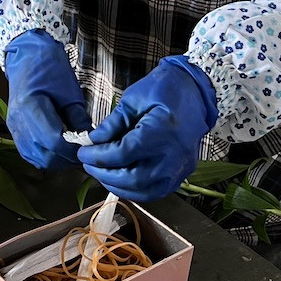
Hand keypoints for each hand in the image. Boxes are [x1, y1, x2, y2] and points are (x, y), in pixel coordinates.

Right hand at [3, 29, 91, 169]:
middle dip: (67, 157)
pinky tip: (58, 149)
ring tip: (72, 151)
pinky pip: (30, 154)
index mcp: (30, 107)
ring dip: (57, 160)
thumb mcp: (69, 91)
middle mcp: (17, 121)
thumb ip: (79, 119)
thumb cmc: (50, 68)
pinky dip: (46, 156)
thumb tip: (90, 141)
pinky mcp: (14, 130)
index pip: (53, 140)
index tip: (88, 146)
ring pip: (37, 158)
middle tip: (84, 150)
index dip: (73, 148)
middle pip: (44, 155)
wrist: (27, 56)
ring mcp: (13, 127)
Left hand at [76, 56, 217, 201]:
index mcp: (161, 132)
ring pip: (144, 190)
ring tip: (101, 172)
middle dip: (104, 174)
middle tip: (88, 163)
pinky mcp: (183, 173)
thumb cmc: (166, 89)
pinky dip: (135, 190)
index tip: (83, 151)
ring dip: (118, 185)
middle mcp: (173, 155)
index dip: (99, 156)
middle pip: (133, 178)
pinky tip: (121, 180)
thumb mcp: (134, 98)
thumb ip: (114, 123)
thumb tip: (95, 140)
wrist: (197, 91)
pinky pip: (156, 191)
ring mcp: (180, 167)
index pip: (123, 154)